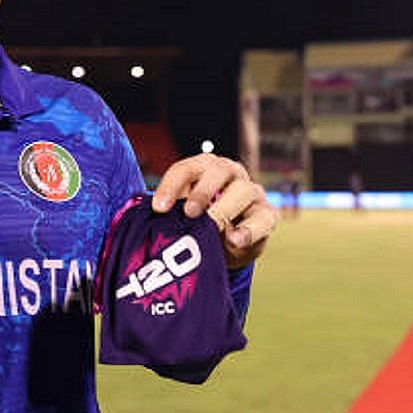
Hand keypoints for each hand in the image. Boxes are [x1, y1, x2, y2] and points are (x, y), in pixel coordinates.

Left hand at [151, 153, 277, 268]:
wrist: (227, 244)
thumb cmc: (199, 222)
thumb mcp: (181, 215)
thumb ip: (168, 211)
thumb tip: (145, 217)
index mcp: (205, 167)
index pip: (187, 169)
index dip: (172, 185)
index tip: (158, 208)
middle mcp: (231, 173)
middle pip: (219, 170)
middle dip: (203, 190)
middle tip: (189, 212)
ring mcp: (252, 193)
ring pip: (244, 190)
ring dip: (224, 209)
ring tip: (211, 228)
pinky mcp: (268, 215)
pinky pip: (263, 219)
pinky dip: (249, 230)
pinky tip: (234, 240)